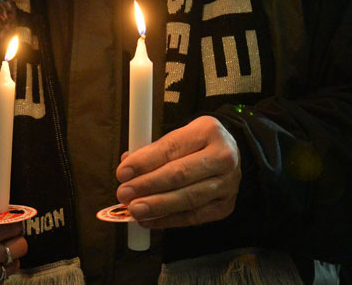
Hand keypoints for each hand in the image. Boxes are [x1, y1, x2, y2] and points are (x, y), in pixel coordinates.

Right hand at [0, 223, 27, 283]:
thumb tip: (16, 217)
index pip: (14, 228)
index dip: (15, 227)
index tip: (12, 227)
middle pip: (21, 246)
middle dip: (17, 242)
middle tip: (10, 241)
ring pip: (15, 264)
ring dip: (10, 260)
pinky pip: (5, 278)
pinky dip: (1, 273)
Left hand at [116, 115, 240, 228]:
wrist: (229, 155)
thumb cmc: (195, 145)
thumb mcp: (177, 136)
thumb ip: (152, 150)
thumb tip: (126, 167)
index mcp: (208, 131)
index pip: (171, 148)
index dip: (144, 162)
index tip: (122, 173)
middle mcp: (223, 157)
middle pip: (180, 174)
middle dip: (148, 185)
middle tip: (124, 194)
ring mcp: (228, 184)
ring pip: (188, 198)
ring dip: (156, 206)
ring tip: (134, 209)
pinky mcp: (225, 206)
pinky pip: (194, 217)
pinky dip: (168, 220)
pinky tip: (148, 220)